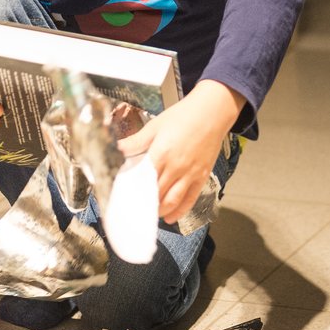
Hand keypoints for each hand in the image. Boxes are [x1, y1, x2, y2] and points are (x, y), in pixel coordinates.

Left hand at [117, 80, 243, 222]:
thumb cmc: (184, 116)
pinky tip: (170, 217)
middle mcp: (176, 167)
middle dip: (143, 204)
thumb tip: (117, 149)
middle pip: (155, 194)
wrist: (212, 112)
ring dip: (159, 211)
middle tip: (132, 210)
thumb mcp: (155, 126)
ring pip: (172, 201)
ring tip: (148, 214)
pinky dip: (179, 211)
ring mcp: (190, 174)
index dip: (132, 192)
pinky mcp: (202, 177)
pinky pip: (190, 200)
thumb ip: (136, 141)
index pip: (142, 180)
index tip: (123, 199)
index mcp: (161, 153)